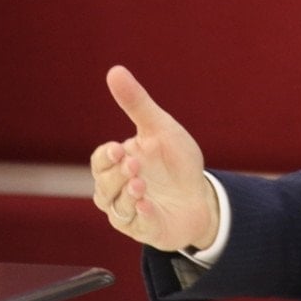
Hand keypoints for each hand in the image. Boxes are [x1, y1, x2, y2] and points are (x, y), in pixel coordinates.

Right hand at [90, 65, 218, 251]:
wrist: (200, 193)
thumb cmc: (175, 160)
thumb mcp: (160, 127)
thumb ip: (137, 103)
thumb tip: (114, 71)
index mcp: (118, 164)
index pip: (100, 160)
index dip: (106, 156)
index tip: (118, 148)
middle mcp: (118, 190)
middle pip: (103, 186)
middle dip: (116, 176)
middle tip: (133, 164)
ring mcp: (130, 212)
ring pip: (116, 208)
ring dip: (126, 197)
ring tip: (140, 185)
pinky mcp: (147, 229)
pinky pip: (139, 226)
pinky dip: (141, 216)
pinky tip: (148, 205)